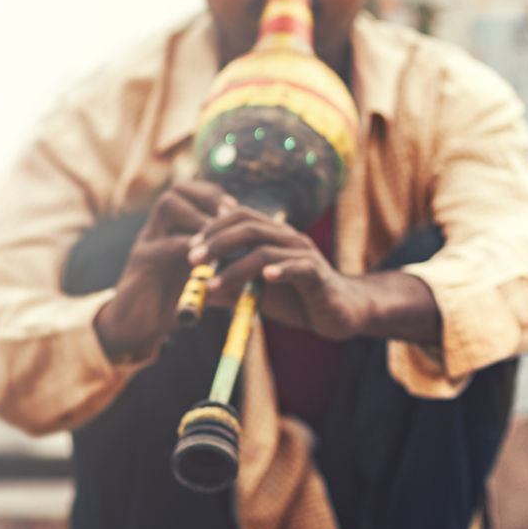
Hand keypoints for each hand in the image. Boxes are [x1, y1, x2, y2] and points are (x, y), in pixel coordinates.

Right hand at [95, 181, 236, 360]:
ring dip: (198, 216)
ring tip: (218, 233)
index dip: (214, 196)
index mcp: (171, 230)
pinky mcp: (142, 262)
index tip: (236, 209)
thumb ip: (221, 269)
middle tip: (230, 216)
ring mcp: (147, 242)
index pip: (190, 192)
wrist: (136, 327)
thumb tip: (258, 268)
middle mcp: (158, 229)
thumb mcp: (199, 280)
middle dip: (208, 198)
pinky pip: (163, 244)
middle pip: (178, 190)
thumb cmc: (171, 302)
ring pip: (168, 205)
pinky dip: (188, 247)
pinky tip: (207, 258)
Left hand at [188, 206, 367, 338]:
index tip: (189, 248)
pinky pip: (298, 268)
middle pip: (248, 226)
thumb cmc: (298, 299)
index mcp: (273, 236)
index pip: (239, 216)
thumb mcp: (258, 292)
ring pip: (266, 250)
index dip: (212, 228)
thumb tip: (197, 292)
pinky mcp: (317, 275)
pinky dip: (280, 271)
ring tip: (212, 283)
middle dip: (216, 242)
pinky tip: (265, 278)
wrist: (339, 312)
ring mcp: (304, 254)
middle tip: (192, 260)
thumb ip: (232, 287)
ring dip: (235, 266)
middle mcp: (288, 238)